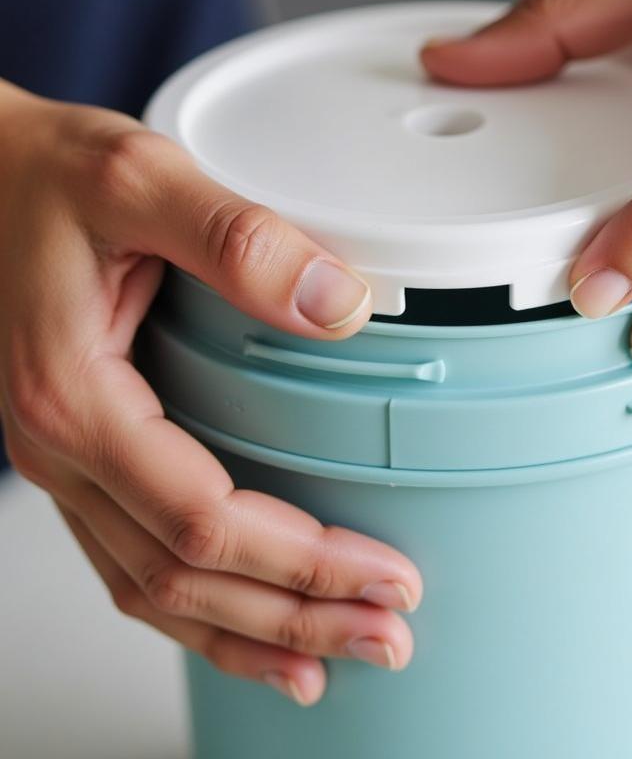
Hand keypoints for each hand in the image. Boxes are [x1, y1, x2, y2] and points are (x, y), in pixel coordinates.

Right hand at [0, 84, 421, 705]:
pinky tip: (252, 627)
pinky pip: (136, 560)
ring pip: (157, 590)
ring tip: (338, 654)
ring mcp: (70, 462)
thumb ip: (239, 238)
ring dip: (253, 631)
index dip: (302, 560)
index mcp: (77, 400)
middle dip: (296, 615)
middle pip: (187, 579)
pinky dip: (199, 612)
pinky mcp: (87, 453)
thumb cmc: (45, 176)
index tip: (384, 572)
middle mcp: (64, 451)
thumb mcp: (140, 180)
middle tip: (388, 635)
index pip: (206, 521)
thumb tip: (338, 304)